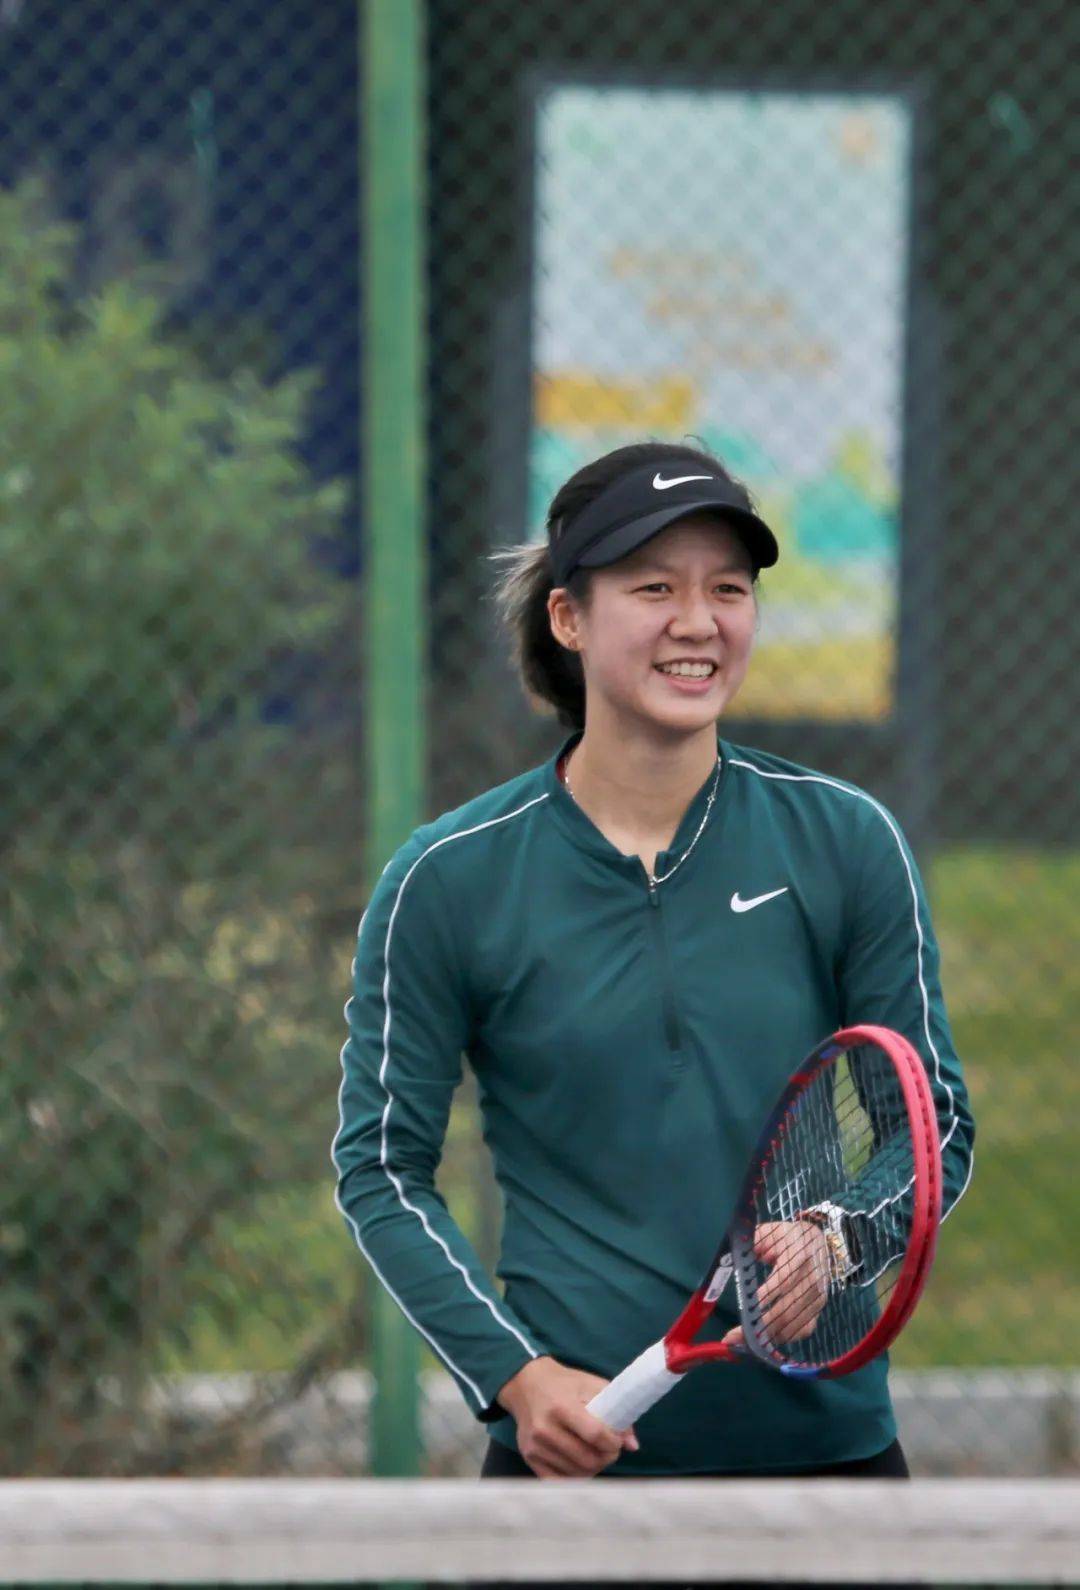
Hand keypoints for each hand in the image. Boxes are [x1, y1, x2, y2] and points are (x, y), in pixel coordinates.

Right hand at [496, 1356, 639, 1478]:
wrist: (525, 1383)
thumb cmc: (563, 1383)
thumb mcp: (590, 1385)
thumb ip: (614, 1410)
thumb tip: (632, 1445)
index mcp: (561, 1406)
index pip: (595, 1435)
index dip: (613, 1442)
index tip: (617, 1440)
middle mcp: (544, 1428)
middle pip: (587, 1459)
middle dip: (607, 1458)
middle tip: (610, 1450)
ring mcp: (535, 1446)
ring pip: (576, 1473)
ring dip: (593, 1468)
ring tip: (596, 1454)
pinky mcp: (529, 1457)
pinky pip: (558, 1481)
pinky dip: (575, 1476)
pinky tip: (580, 1463)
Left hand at [721, 1219, 829, 1349]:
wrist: (818, 1241)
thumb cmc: (787, 1237)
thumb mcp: (770, 1231)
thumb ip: (753, 1241)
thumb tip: (736, 1253)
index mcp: (799, 1253)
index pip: (784, 1278)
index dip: (767, 1294)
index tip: (748, 1306)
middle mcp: (812, 1277)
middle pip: (787, 1308)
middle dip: (759, 1325)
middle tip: (734, 1336)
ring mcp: (818, 1296)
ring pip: (793, 1322)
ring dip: (768, 1336)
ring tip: (744, 1342)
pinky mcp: (819, 1308)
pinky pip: (804, 1329)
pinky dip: (785, 1337)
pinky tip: (767, 1339)